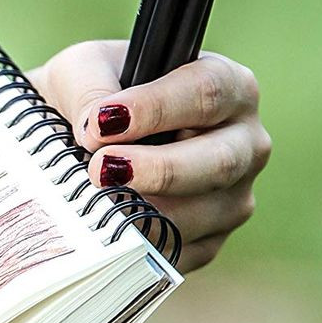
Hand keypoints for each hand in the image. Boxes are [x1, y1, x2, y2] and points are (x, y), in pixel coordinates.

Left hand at [28, 40, 270, 272]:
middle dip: (156, 170)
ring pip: (201, 214)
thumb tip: (95, 126)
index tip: (101, 123)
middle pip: (218, 161)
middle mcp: (243, 143)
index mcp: (228, 87)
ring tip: (95, 203)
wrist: (78, 147)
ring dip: (143, 213)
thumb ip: (89, 87)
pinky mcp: (209, 242)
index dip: (155, 109)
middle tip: (99, 170)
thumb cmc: (92, 98)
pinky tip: (106, 233)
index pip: (207, 93)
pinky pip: (181, 252)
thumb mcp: (83, 70)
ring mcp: (232, 197)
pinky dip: (140, 246)